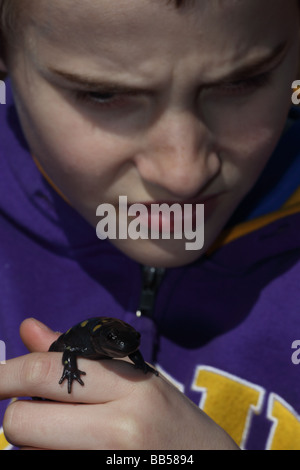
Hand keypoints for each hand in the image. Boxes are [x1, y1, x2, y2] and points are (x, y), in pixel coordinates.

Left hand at [2, 318, 238, 449]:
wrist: (212, 467)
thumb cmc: (172, 423)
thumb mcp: (134, 381)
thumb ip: (78, 355)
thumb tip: (28, 327)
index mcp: (129, 386)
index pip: (48, 371)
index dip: (6, 374)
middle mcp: (121, 427)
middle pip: (23, 421)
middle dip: (18, 418)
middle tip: (38, 416)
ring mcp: (114, 462)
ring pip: (29, 454)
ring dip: (34, 445)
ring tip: (70, 437)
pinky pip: (48, 468)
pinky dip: (49, 460)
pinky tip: (77, 451)